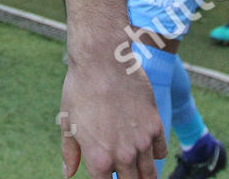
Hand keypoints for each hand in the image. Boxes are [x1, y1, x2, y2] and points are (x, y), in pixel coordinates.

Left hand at [59, 58, 163, 177]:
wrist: (102, 61)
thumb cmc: (79, 89)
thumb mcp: (67, 122)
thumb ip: (70, 152)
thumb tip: (68, 172)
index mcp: (99, 159)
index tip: (107, 176)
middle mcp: (122, 155)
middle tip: (125, 174)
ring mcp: (142, 142)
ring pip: (150, 174)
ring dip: (144, 175)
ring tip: (138, 172)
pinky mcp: (155, 125)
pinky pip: (160, 151)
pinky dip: (154, 153)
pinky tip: (146, 147)